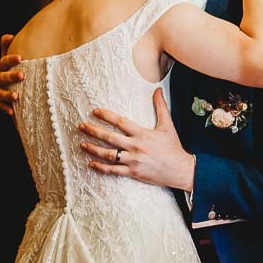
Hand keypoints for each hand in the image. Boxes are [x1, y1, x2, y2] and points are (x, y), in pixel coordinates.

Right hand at [0, 34, 22, 116]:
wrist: (7, 85)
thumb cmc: (11, 69)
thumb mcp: (10, 59)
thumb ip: (7, 47)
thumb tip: (9, 35)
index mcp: (0, 66)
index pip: (4, 61)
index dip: (11, 59)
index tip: (21, 58)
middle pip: (2, 77)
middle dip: (11, 76)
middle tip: (22, 75)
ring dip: (7, 94)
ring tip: (16, 96)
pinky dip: (5, 108)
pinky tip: (12, 112)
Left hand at [79, 89, 195, 190]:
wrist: (180, 169)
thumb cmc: (173, 147)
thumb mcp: (167, 125)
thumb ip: (160, 107)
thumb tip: (157, 90)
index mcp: (142, 133)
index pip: (120, 122)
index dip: (107, 116)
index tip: (95, 111)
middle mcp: (136, 146)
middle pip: (110, 138)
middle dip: (94, 131)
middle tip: (81, 126)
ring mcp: (133, 160)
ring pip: (109, 155)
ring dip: (94, 149)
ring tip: (82, 144)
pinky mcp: (133, 172)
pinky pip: (114, 170)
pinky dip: (101, 168)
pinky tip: (91, 164)